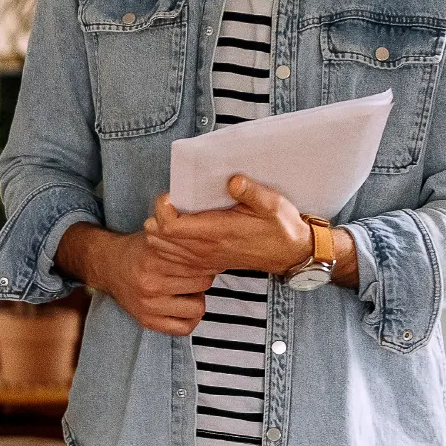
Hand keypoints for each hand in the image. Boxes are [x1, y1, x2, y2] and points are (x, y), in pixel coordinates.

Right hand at [57, 221, 222, 335]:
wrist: (108, 266)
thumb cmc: (139, 249)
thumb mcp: (157, 235)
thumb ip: (182, 237)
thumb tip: (216, 240)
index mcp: (154, 260)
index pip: (201, 264)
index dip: (209, 260)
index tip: (208, 258)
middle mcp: (151, 285)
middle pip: (203, 283)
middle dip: (204, 276)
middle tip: (196, 272)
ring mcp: (149, 306)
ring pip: (198, 307)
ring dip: (197, 297)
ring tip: (188, 288)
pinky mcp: (148, 321)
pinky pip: (185, 328)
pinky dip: (190, 317)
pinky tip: (184, 305)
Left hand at [142, 174, 311, 278]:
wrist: (289, 254)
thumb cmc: (280, 227)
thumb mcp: (272, 204)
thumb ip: (251, 192)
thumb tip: (233, 180)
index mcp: (215, 233)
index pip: (169, 226)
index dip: (162, 208)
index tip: (171, 194)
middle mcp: (203, 250)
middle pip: (158, 237)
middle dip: (157, 216)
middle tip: (171, 202)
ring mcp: (202, 260)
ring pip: (161, 248)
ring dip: (160, 230)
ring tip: (173, 213)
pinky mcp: (204, 265)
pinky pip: (172, 258)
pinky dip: (167, 244)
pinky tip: (178, 231)